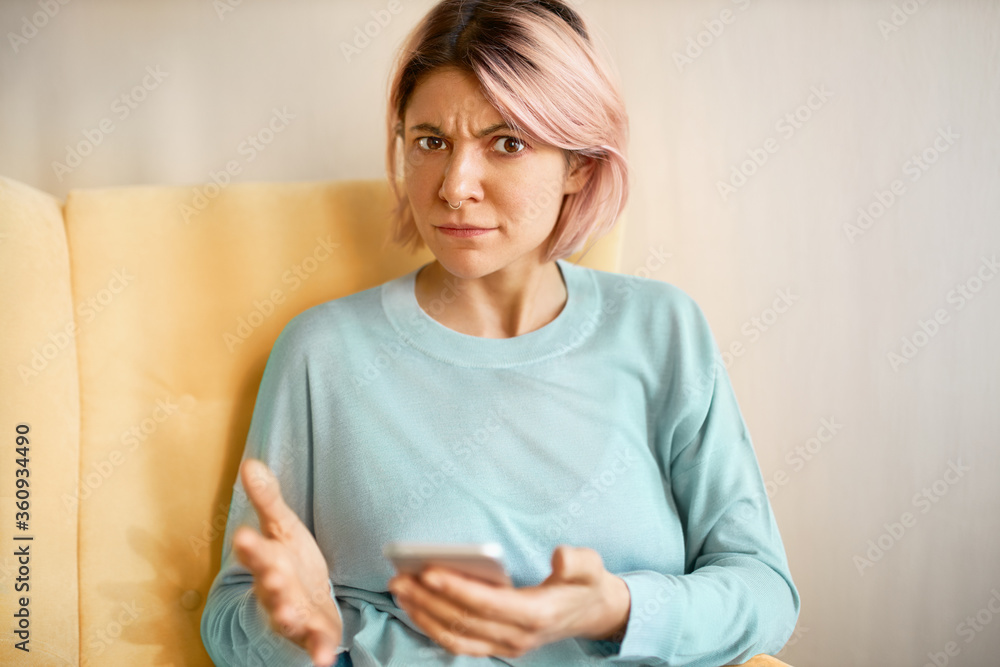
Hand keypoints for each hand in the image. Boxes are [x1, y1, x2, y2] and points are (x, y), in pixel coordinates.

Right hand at [232, 458, 342, 666]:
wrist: (305, 600)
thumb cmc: (291, 560)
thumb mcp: (282, 526)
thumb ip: (267, 498)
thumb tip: (249, 463)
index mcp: (268, 559)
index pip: (255, 550)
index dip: (250, 545)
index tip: (243, 536)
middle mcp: (276, 588)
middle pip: (270, 584)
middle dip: (269, 581)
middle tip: (271, 576)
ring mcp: (292, 613)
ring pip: (287, 614)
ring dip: (288, 614)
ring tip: (291, 614)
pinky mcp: (313, 633)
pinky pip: (314, 643)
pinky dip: (318, 652)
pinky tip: (324, 661)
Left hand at [387, 544, 629, 657]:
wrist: (592, 612)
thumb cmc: (585, 584)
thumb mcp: (591, 567)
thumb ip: (577, 562)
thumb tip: (559, 556)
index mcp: (538, 615)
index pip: (488, 604)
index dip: (457, 589)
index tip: (428, 571)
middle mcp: (519, 637)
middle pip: (464, 620)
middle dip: (428, 600)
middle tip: (399, 577)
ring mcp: (506, 646)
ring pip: (456, 635)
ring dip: (424, 615)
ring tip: (399, 590)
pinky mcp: (497, 647)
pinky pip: (458, 642)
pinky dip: (432, 626)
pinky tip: (414, 606)